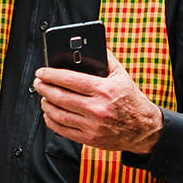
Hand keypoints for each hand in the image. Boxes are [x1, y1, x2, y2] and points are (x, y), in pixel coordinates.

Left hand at [33, 57, 163, 154]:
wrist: (144, 128)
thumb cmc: (131, 99)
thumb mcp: (121, 75)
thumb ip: (105, 58)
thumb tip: (90, 44)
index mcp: (104, 90)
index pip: (69, 80)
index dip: (51, 75)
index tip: (42, 72)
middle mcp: (97, 109)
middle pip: (60, 97)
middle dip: (44, 88)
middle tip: (38, 82)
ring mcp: (92, 126)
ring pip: (58, 114)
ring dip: (46, 104)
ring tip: (43, 97)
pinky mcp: (90, 139)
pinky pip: (63, 130)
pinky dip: (51, 121)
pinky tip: (49, 113)